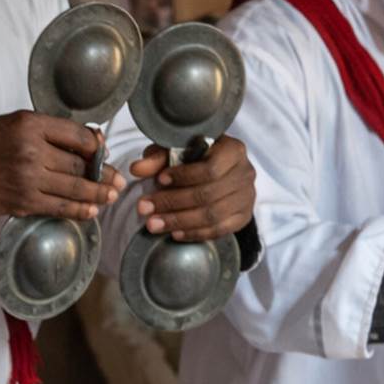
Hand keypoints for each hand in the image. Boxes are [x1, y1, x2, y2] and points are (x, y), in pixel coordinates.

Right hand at [0, 112, 123, 219]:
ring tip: (111, 195)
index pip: (77, 135)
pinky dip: (79, 210)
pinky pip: (59, 208)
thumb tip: (87, 140)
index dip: (97, 146)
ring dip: (98, 194)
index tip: (104, 151)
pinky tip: (91, 211)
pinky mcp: (23, 202)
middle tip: (117, 179)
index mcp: (30, 124)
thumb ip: (47, 130)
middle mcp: (31, 151)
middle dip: (103, 173)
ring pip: (75, 188)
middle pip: (80, 164)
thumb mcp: (13, 122)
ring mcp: (28, 179)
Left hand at [131, 135, 256, 240]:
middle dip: (172, 202)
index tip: (159, 180)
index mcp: (233, 150)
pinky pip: (219, 230)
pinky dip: (195, 233)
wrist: (222, 173)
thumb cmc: (196, 157)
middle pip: (208, 194)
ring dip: (179, 222)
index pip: (210, 168)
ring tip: (153, 224)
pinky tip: (174, 233)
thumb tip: (136, 169)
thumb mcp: (176, 150)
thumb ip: (158, 158)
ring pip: (212, 215)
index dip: (183, 176)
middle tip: (144, 207)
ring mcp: (247, 197)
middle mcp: (245, 173)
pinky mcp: (243, 217)